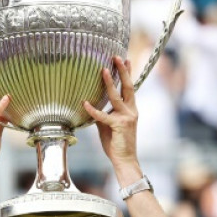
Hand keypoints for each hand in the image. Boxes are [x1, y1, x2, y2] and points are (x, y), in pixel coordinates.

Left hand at [83, 57, 139, 176]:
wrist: (124, 159)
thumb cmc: (116, 142)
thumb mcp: (108, 124)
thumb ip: (103, 113)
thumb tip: (91, 105)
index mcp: (131, 109)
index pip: (130, 87)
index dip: (128, 73)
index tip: (126, 59)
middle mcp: (131, 111)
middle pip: (128, 86)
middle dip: (123, 71)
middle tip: (117, 56)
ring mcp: (127, 117)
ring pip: (117, 96)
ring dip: (110, 82)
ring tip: (103, 70)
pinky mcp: (119, 125)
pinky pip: (103, 115)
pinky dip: (93, 109)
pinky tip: (84, 103)